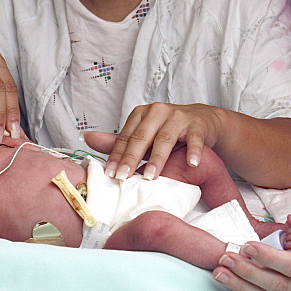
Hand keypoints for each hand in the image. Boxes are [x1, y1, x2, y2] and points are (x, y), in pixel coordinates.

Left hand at [85, 102, 223, 179]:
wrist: (203, 121)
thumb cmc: (168, 130)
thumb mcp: (143, 136)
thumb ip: (117, 141)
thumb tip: (86, 138)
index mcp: (141, 114)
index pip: (125, 137)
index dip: (116, 156)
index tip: (110, 174)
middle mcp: (158, 112)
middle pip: (142, 137)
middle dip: (131, 158)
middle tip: (123, 178)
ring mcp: (179, 117)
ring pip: (165, 138)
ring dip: (157, 158)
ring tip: (151, 176)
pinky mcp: (197, 125)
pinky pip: (194, 139)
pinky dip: (193, 151)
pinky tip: (191, 163)